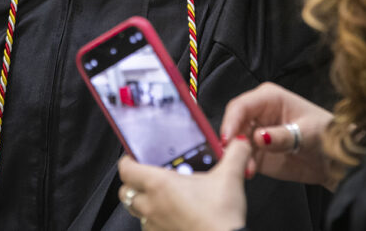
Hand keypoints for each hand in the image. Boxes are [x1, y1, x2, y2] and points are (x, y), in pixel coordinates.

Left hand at [117, 138, 250, 230]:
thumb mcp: (231, 177)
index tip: (135, 155)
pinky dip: (156, 220)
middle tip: (149, 175)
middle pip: (126, 192)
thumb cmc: (220, 218)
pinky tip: (174, 215)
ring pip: (136, 212)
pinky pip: (150, 228)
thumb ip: (235, 153)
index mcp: (160, 185)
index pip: (126, 169)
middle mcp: (152, 206)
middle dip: (134, 183)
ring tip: (162, 196)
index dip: (128, 160)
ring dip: (144, 203)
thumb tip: (239, 142)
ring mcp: (155, 226)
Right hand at [219, 82, 335, 188]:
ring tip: (249, 169)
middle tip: (233, 156)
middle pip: (233, 123)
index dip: (231, 121)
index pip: (241, 106)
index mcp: (269, 98)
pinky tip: (250, 172)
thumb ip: (282, 136)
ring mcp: (255, 133)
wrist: (333, 159)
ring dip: (236, 156)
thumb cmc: (325, 134)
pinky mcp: (255, 152)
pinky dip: (242, 166)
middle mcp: (258, 113)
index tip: (227, 138)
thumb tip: (258, 137)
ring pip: (234, 143)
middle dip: (231, 140)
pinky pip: (241, 158)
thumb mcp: (307, 132)